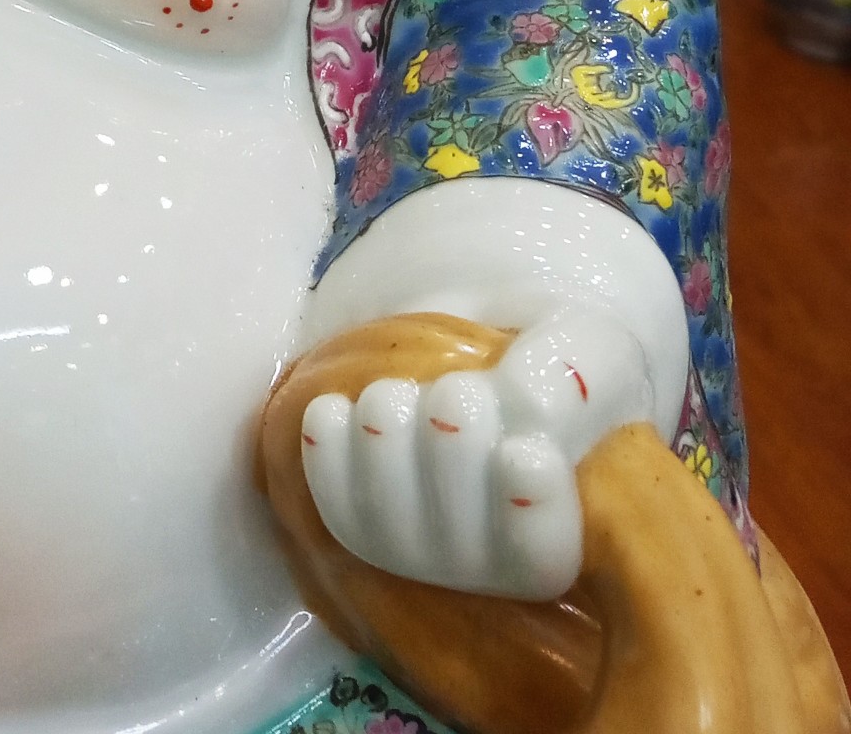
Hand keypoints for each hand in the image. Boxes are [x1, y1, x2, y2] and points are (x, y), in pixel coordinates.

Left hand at [298, 305, 655, 598]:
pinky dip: (327, 457)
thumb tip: (518, 402)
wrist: (485, 349)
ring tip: (396, 392)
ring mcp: (430, 558)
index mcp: (572, 529)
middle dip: (454, 446)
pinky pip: (337, 510)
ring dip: (385, 442)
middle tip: (460, 391)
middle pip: (461, 538)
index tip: (526, 452)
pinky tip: (333, 409)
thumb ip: (572, 377)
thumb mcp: (591, 351)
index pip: (545, 554)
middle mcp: (498, 567)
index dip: (532, 512)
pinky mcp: (369, 533)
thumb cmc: (548, 362)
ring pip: (390, 526)